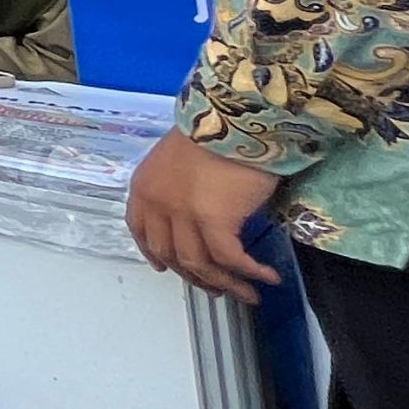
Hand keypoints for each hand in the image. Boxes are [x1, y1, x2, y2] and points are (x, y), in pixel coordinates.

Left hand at [126, 131, 283, 302]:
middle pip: (170, 253)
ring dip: (225, 284)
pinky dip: (250, 272)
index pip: (140, 229)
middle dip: (194, 276)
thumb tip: (200, 212)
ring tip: (247, 294)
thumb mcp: (183, 159)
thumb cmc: (219, 130)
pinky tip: (268, 277)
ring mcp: (182, 213)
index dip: (153, 253)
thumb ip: (180, 187)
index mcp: (144, 185)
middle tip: (216, 289)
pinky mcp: (213, 220)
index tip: (165, 268)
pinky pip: (230, 258)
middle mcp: (157, 202)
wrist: (238, 115)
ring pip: (199, 264)